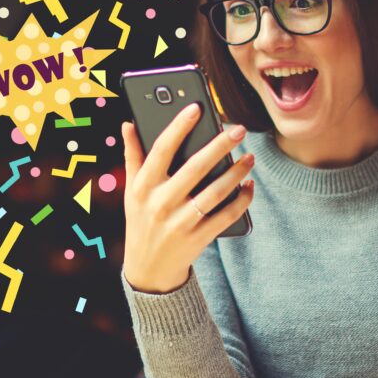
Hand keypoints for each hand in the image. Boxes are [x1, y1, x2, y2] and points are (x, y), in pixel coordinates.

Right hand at [122, 103, 254, 292]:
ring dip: (236, 172)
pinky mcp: (198, 238)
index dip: (178, 126)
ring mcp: (180, 223)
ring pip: (215, 192)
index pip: (161, 149)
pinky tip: (248, 186)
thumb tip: (128, 123)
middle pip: (195, 168)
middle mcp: (160, 204)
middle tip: (239, 129)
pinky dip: (241, 200)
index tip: (196, 108)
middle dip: (219, 146)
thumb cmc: (141, 221)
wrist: (148, 270)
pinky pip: (226, 216)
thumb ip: (132, 157)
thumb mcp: (132, 191)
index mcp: (142, 187)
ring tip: (249, 157)